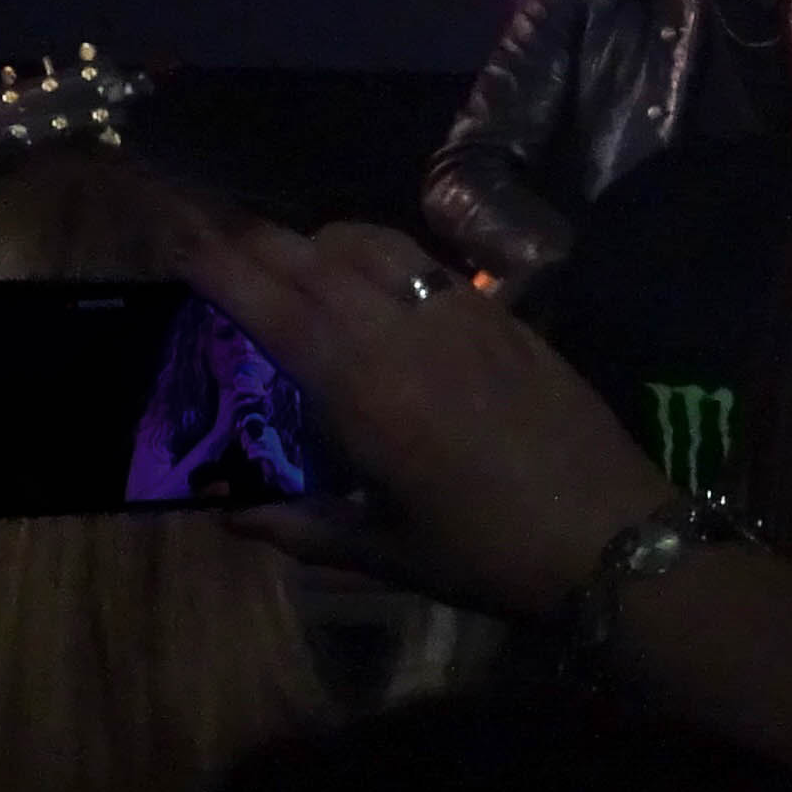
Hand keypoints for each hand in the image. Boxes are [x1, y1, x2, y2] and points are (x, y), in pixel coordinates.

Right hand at [172, 215, 673, 617]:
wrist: (611, 534)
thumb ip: (303, 526)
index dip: (223, 270)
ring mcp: (460, 313)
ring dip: (320, 240)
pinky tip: (373, 280)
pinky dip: (380, 255)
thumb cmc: (489, 554)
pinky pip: (425, 262)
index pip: (276, 310)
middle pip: (316, 261)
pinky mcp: (503, 312)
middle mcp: (405, 333)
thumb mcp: (386, 554)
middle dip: (259, 242)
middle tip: (216, 237)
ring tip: (291, 255)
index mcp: (366, 392)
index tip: (180, 244)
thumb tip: (230, 509)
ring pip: (373, 246)